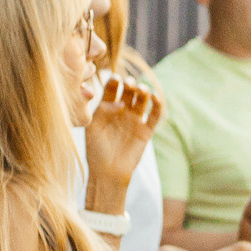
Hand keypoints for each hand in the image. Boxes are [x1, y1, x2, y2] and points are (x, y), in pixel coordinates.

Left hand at [84, 77, 163, 192]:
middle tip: (129, 83)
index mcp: (106, 109)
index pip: (112, 90)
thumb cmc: (95, 150)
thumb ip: (101, 111)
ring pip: (142, 100)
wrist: (107, 172)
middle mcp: (122, 112)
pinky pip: (154, 115)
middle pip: (129, 92)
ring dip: (143, 92)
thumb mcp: (93, 128)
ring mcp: (135, 120)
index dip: (114, 82)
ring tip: (142, 89)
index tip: (115, 78)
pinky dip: (157, 105)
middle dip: (130, 85)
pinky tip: (155, 97)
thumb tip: (116, 101)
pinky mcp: (146, 130)